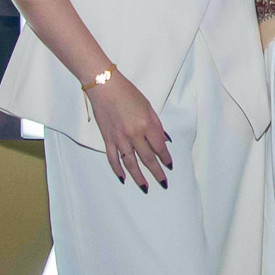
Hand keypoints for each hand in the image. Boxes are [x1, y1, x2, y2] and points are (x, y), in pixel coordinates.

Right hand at [86, 70, 172, 192]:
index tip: (170, 166)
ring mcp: (119, 139)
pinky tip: (123, 178)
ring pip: (130, 163)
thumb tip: (164, 140)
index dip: (165, 158)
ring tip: (145, 187)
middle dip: (156, 172)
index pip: (159, 147)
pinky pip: (113, 159)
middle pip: (147, 158)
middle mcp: (134, 134)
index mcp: (146, 124)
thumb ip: (156, 125)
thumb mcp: (148, 106)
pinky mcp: (107, 139)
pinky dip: (118, 170)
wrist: (105, 87)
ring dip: (138, 177)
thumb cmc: (128, 93)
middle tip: (163, 182)